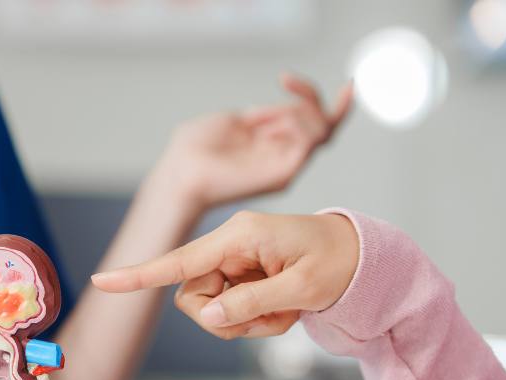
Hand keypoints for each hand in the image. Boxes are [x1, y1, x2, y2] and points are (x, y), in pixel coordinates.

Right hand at [91, 211, 358, 338]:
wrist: (362, 257)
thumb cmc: (338, 264)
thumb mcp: (301, 290)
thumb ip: (251, 303)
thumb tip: (207, 315)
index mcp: (240, 237)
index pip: (179, 261)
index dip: (139, 275)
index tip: (102, 281)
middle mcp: (230, 244)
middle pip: (193, 296)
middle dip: (225, 319)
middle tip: (269, 322)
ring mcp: (234, 259)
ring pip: (211, 307)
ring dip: (245, 322)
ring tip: (283, 314)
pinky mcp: (241, 272)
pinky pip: (229, 307)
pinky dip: (256, 318)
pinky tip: (283, 309)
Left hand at [155, 74, 352, 210]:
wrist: (179, 173)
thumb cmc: (193, 151)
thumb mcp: (230, 121)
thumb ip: (258, 115)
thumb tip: (278, 108)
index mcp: (269, 141)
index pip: (308, 118)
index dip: (311, 95)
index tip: (288, 77)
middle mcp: (282, 154)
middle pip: (325, 124)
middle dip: (311, 96)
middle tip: (286, 81)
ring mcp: (285, 165)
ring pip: (322, 131)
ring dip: (297, 111)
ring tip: (260, 120)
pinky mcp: (284, 175)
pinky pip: (311, 144)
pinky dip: (297, 126)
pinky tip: (268, 128)